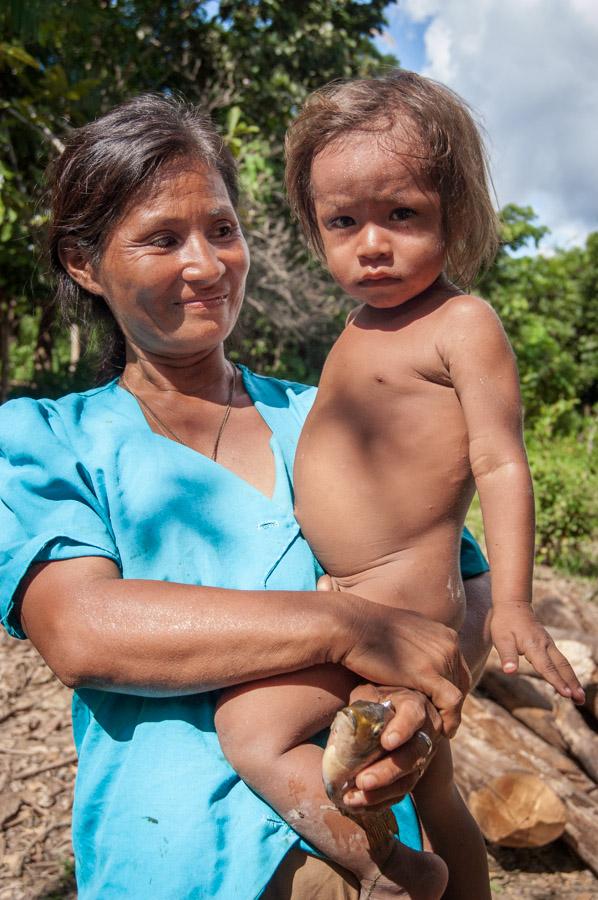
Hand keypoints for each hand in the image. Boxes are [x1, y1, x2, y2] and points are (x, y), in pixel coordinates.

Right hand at [337, 598, 470, 736]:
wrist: (352, 626)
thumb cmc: (367, 630)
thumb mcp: (401, 634)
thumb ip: (414, 646)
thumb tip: (412, 658)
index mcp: (444, 634)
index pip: (458, 668)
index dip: (451, 688)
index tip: (440, 704)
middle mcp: (448, 644)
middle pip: (461, 683)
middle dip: (451, 704)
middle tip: (442, 722)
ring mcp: (440, 658)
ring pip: (458, 696)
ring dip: (451, 715)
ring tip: (441, 731)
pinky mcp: (428, 674)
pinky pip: (451, 704)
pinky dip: (450, 720)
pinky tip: (443, 732)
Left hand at [341, 685, 441, 811]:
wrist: (399, 712)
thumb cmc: (378, 701)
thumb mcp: (369, 695)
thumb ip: (358, 709)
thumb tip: (341, 733)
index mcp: (413, 704)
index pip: (412, 715)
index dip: (402, 729)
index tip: (387, 742)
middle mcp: (425, 730)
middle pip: (413, 753)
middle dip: (387, 771)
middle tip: (361, 782)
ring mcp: (423, 755)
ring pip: (409, 777)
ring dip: (381, 792)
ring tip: (353, 798)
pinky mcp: (416, 773)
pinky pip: (403, 792)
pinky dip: (381, 801)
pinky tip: (360, 805)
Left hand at [491, 603, 584, 702]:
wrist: (513, 605)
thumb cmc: (505, 623)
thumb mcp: (501, 639)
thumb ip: (507, 656)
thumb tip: (509, 672)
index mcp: (534, 645)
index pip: (546, 667)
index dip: (556, 681)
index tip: (567, 695)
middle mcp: (545, 645)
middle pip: (562, 667)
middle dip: (572, 684)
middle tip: (580, 700)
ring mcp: (549, 644)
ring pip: (564, 664)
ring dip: (573, 680)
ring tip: (580, 697)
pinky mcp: (548, 645)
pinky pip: (560, 661)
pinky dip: (567, 673)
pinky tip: (570, 683)